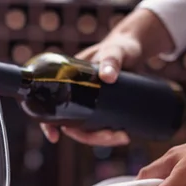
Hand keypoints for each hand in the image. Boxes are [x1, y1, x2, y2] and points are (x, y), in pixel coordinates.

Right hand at [41, 8, 173, 145]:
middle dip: (91, 137)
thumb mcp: (116, 51)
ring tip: (123, 136)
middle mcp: (77, 95)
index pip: (51, 107)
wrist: (136, 50)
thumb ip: (111, 60)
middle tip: (115, 136)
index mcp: (69, 81)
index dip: (49, 124)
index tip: (54, 137)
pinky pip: (100, 126)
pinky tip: (123, 134)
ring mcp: (90, 104)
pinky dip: (109, 134)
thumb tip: (107, 76)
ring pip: (88, 130)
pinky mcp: (104, 109)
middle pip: (73, 126)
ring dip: (102, 138)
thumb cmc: (121, 46)